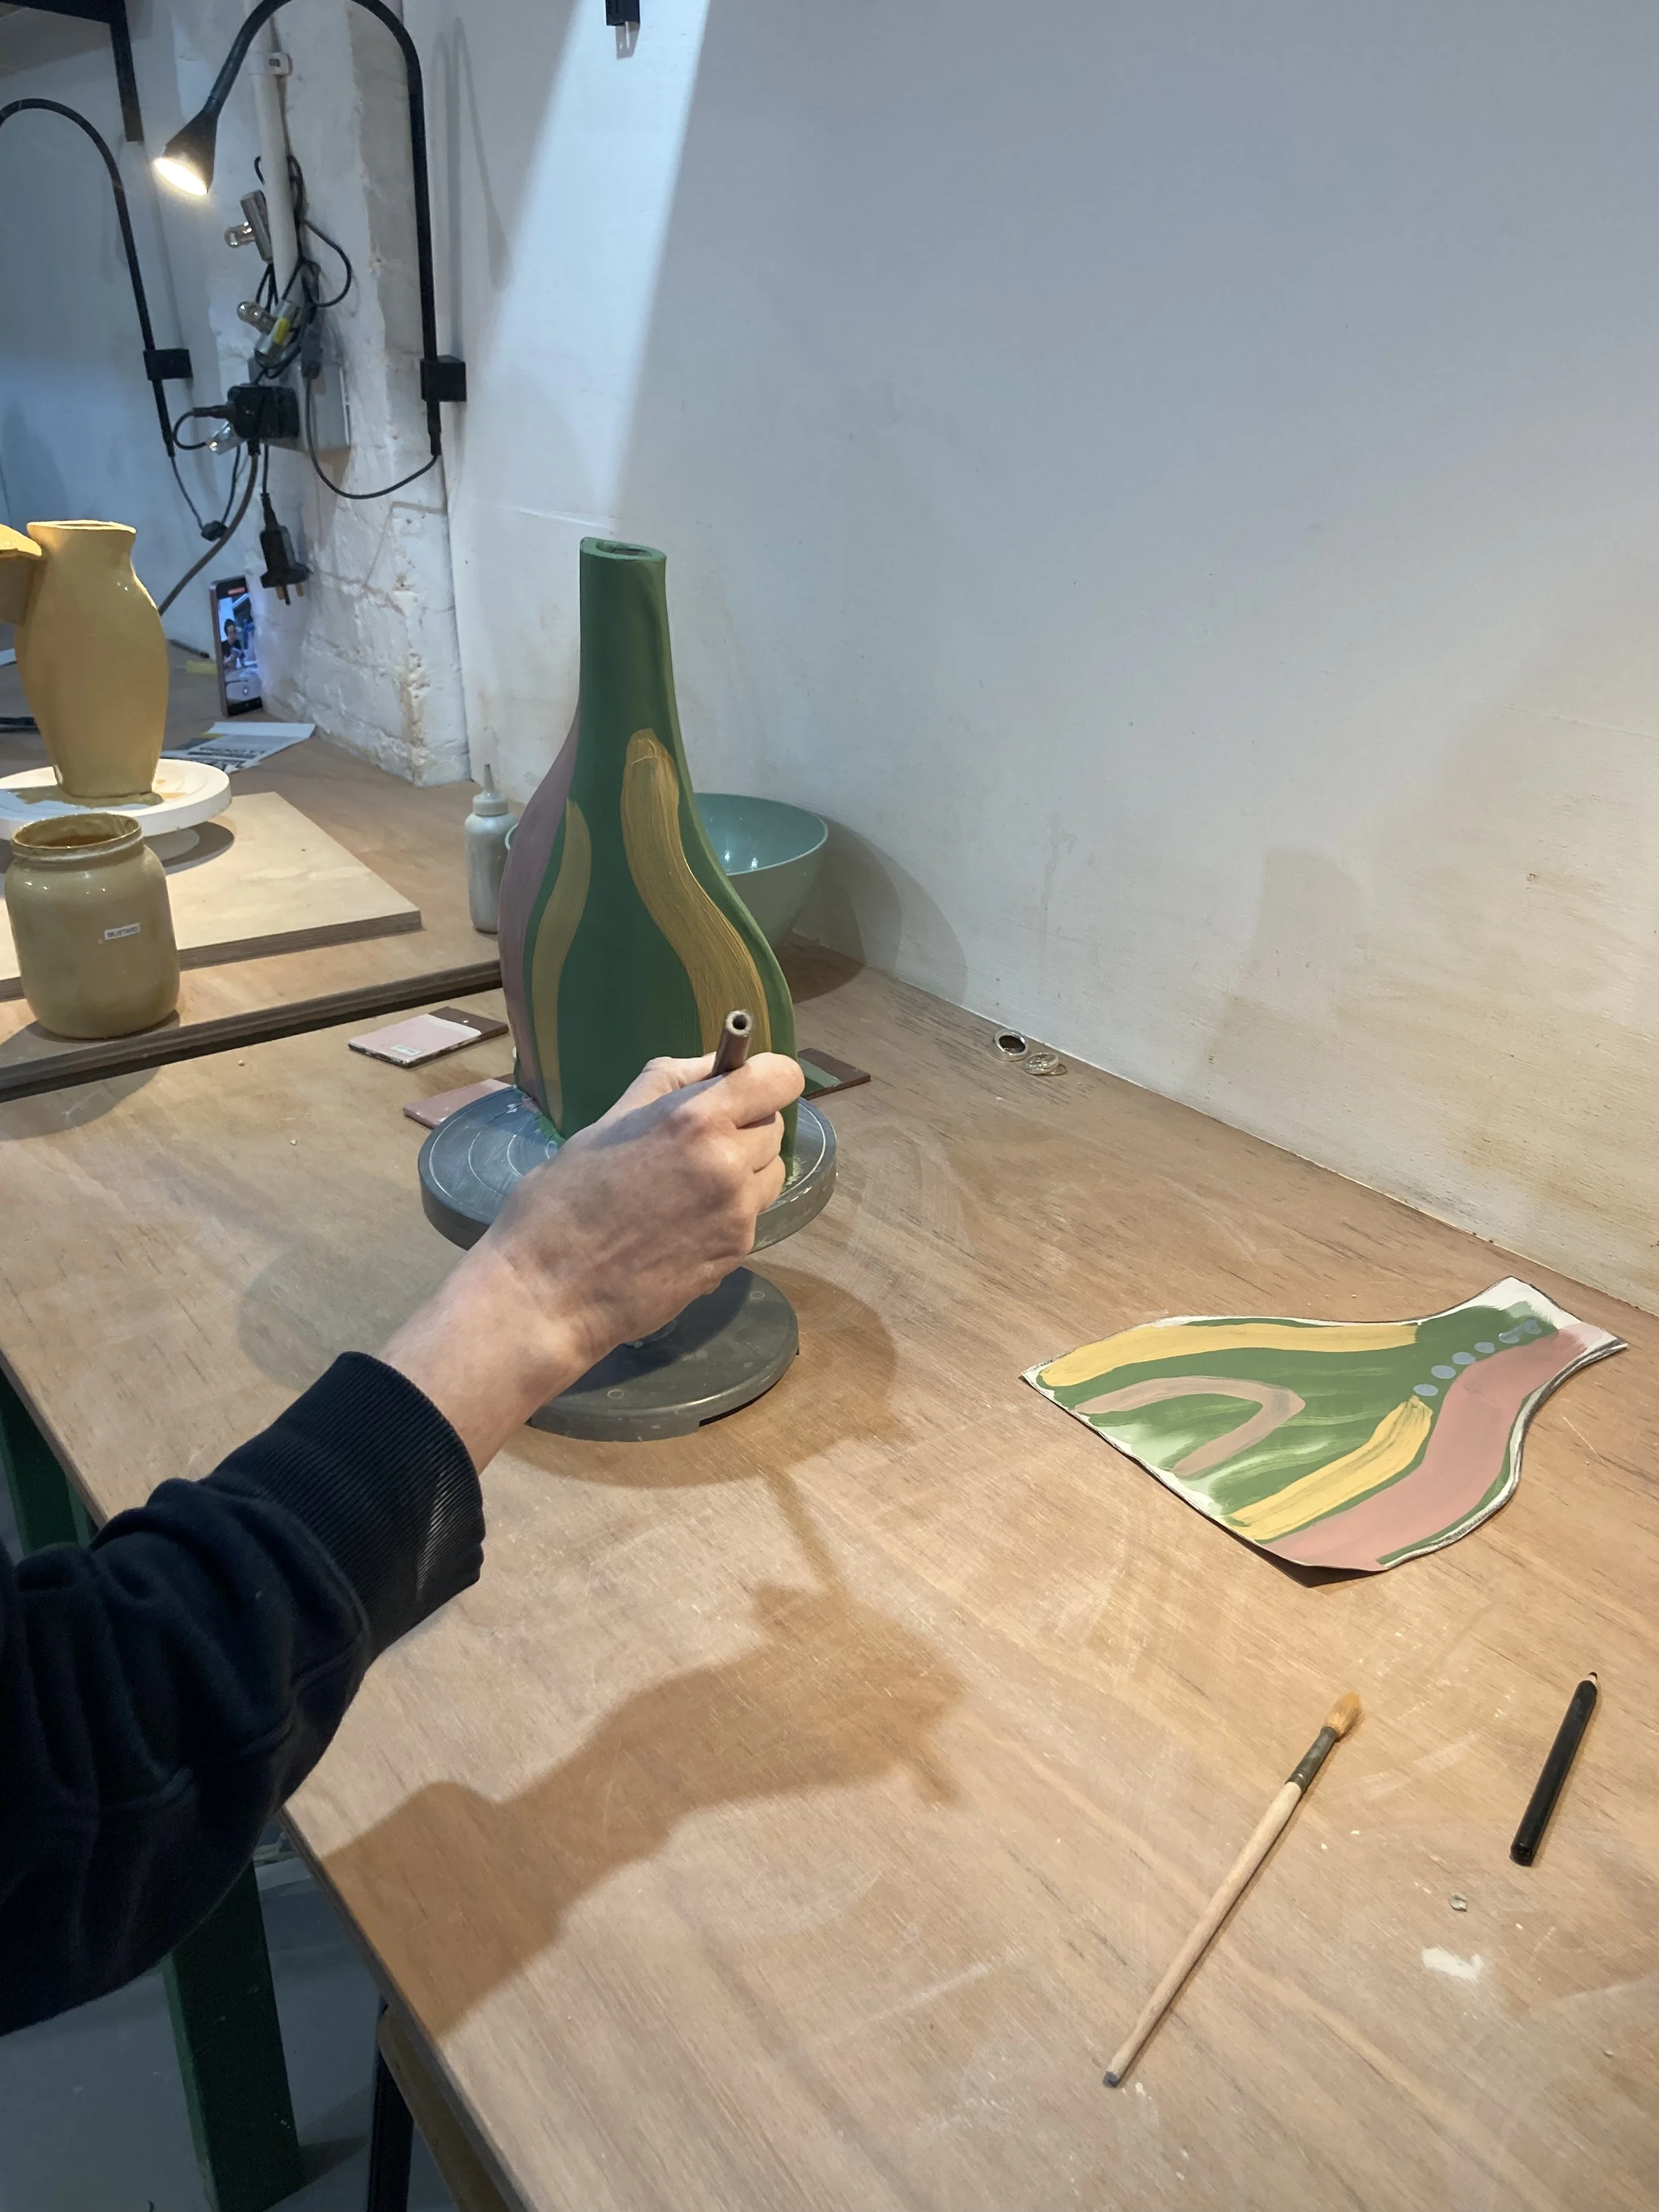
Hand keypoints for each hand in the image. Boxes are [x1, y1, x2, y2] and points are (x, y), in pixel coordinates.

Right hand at [381, 1051, 803, 1465]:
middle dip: (745, 1127)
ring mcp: (738, 1215)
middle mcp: (729, 1163)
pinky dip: (727, 1215)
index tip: (742, 1087)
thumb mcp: (608, 1122)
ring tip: (687, 1187)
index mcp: (695, 1119)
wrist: (549, 1294)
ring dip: (743, 1172)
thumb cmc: (560, 1202)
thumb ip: (668, 1084)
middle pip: (774, 1127)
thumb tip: (713, 1064)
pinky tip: (679, 1226)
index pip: (780, 1078)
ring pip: (769, 1174)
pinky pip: (749, 1218)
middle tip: (695, 1143)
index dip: (766, 1079)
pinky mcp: (736, 1255)